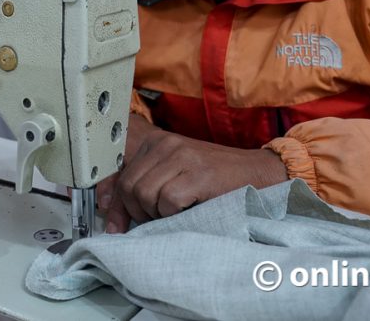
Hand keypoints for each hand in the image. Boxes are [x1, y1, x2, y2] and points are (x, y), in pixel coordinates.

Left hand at [96, 115, 287, 232]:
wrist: (257, 174)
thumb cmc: (215, 181)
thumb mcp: (174, 178)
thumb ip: (144, 189)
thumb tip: (112, 221)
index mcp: (156, 142)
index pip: (121, 177)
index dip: (116, 207)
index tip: (115, 227)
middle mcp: (165, 144)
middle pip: (129, 188)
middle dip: (139, 213)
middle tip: (159, 219)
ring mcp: (182, 156)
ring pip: (144, 194)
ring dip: (157, 214)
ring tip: (175, 214)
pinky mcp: (198, 173)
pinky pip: (167, 200)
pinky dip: (173, 214)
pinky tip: (188, 211)